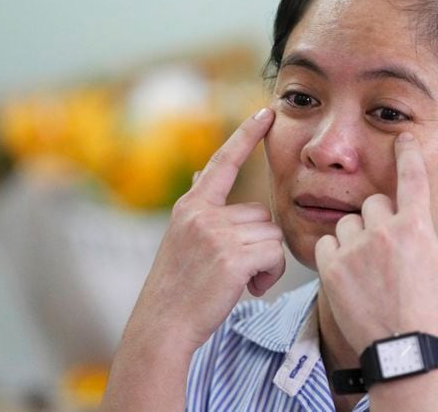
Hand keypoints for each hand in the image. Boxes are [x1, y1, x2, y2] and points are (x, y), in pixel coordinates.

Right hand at [126, 108, 284, 350]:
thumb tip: (204, 172)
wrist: (162, 325)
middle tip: (236, 269)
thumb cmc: (177, 286)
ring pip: (272, 235)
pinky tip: (248, 288)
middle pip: (261, 213)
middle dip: (258, 242)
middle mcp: (201, 214)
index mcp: (191, 206)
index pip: (223, 161)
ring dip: (265, 261)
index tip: (266, 112)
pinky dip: (269, 275)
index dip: (246, 135)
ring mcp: (216, 235)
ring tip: (239, 281)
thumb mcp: (180, 236)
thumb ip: (199, 206)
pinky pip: (274, 254)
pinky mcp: (232, 258)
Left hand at [315, 132, 437, 353]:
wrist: (403, 351)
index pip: (411, 177)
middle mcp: (382, 232)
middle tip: (390, 250)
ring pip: (349, 222)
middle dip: (381, 219)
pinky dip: (335, 253)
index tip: (403, 139)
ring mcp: (354, 250)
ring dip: (357, 236)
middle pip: (374, 203)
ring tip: (371, 267)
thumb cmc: (436, 312)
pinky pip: (326, 242)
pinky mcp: (331, 268)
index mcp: (416, 227)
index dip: (407, 153)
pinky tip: (351, 274)